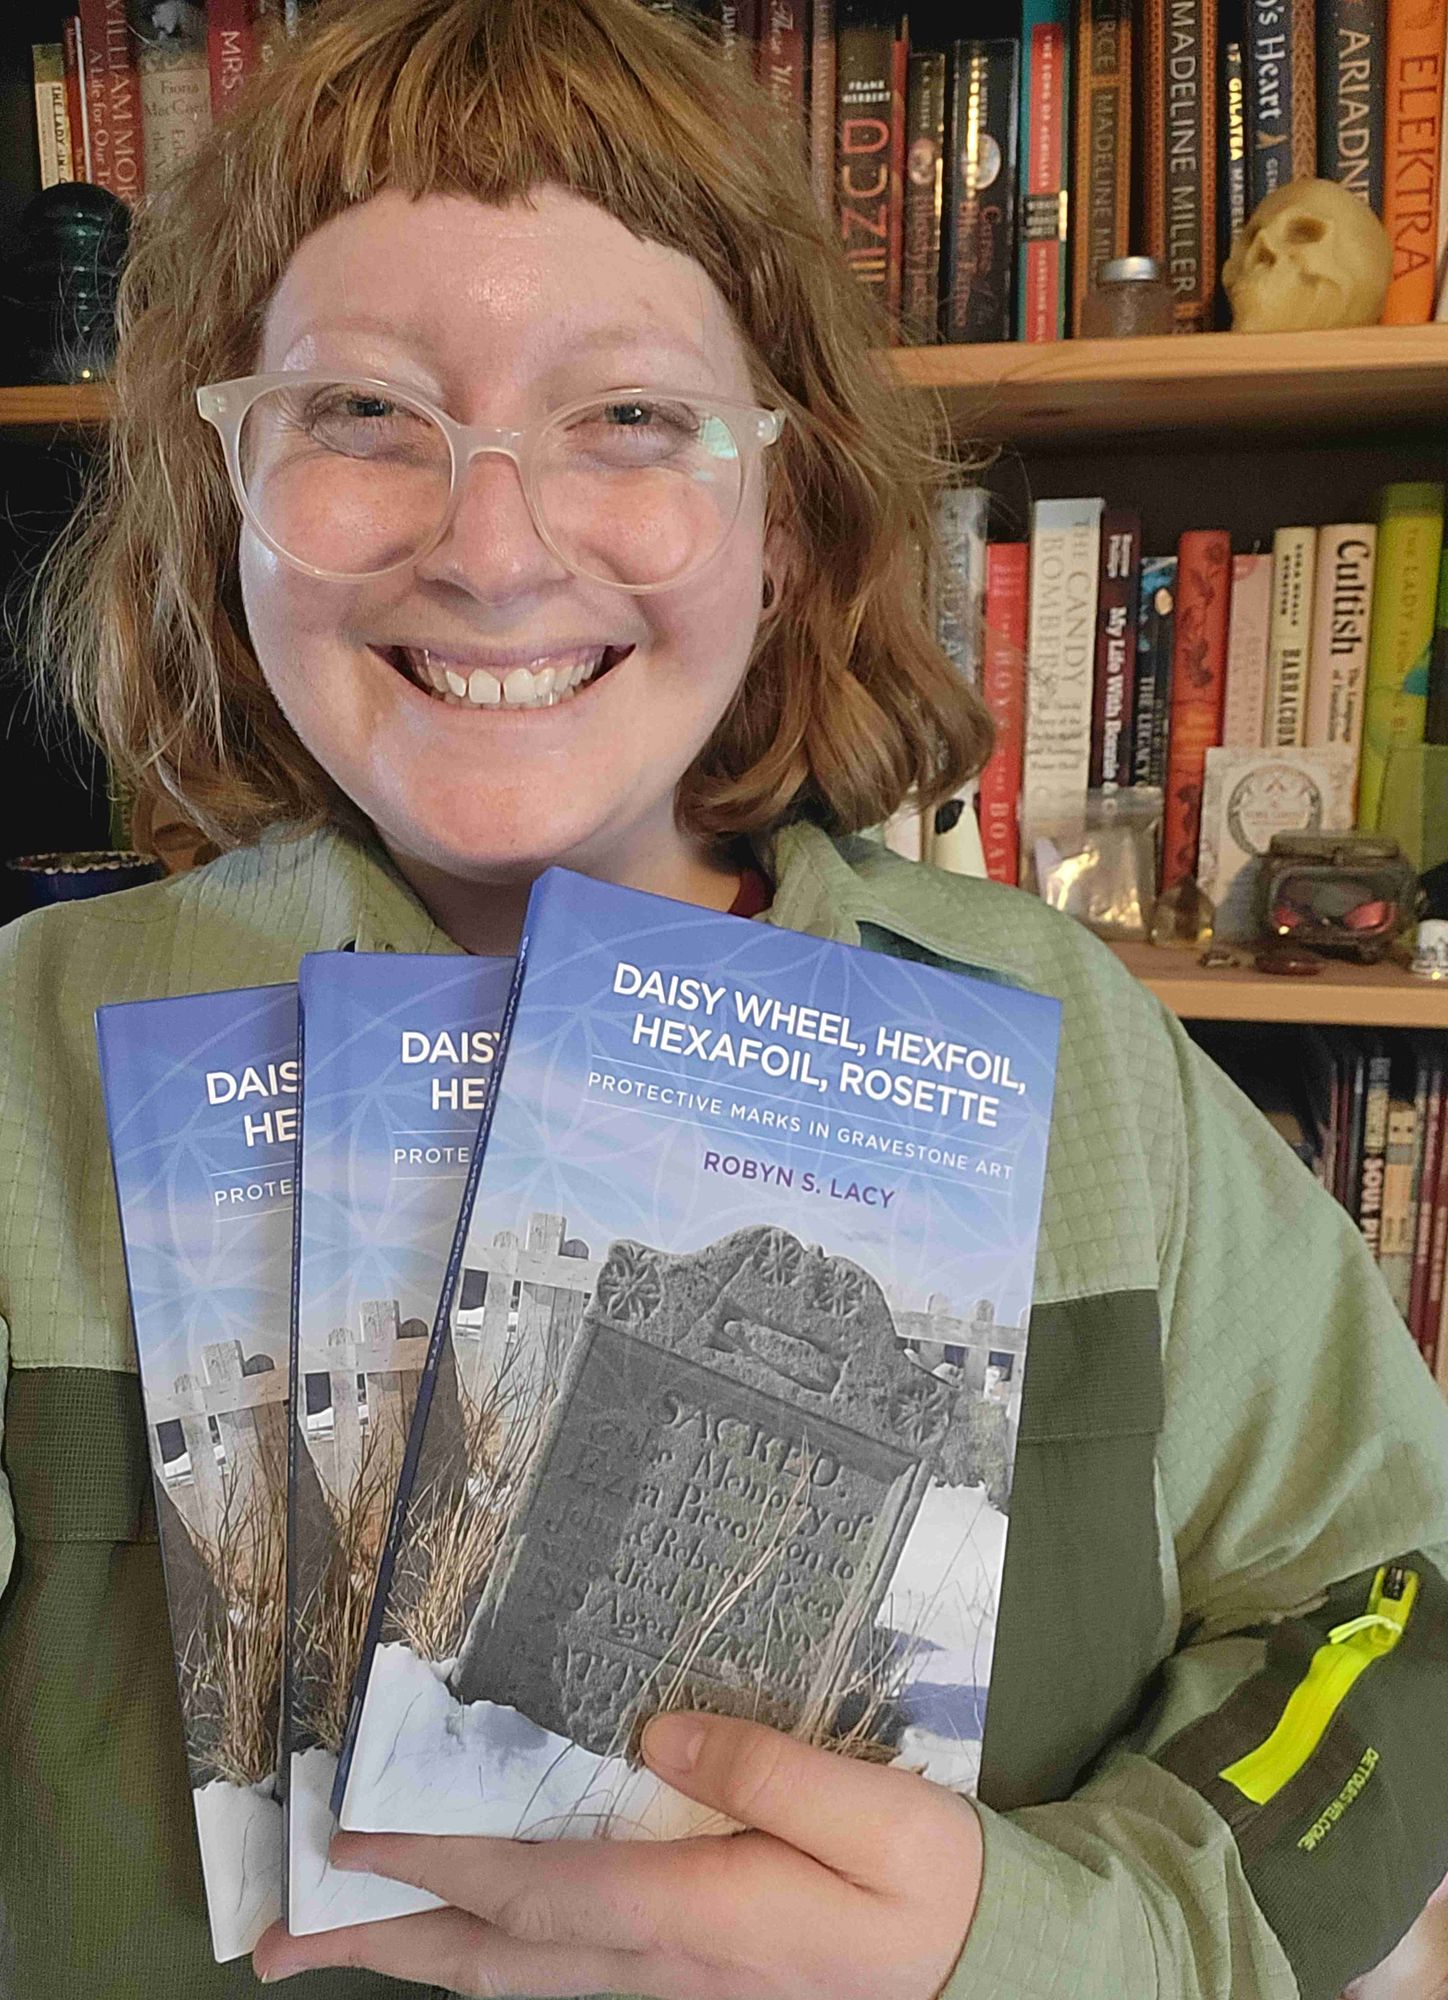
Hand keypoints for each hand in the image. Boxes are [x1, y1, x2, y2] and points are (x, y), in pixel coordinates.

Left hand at [252, 1710, 983, 1997]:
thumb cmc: (933, 1889)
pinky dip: (481, 1950)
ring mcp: (666, 1980)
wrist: (987, 1973)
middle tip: (274, 1941)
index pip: (534, 1886)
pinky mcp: (681, 1972)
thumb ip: (766, 1767)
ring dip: (414, 1952)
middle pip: (490, 1956)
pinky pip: (550, 1969)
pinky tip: (461, 1929)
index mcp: (697, 1915)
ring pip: (510, 1974)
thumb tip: (655, 1731)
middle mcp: (659, 1962)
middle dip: (378, 1943)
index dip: (435, 1858)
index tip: (351, 1831)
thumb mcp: (877, 1815)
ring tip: (334, 1938)